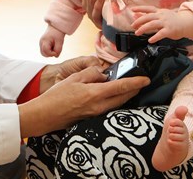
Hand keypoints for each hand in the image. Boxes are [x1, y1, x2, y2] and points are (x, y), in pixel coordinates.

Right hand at [19, 62, 148, 136]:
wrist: (46, 115)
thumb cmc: (56, 95)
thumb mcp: (73, 78)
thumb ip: (90, 73)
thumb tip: (103, 74)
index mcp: (94, 93)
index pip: (121, 87)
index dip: (135, 82)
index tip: (146, 79)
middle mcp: (99, 106)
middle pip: (123, 98)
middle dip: (134, 89)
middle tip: (141, 81)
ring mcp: (96, 114)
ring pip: (117, 104)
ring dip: (126, 95)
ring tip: (129, 87)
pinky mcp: (92, 118)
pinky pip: (109, 108)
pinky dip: (115, 100)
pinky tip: (113, 95)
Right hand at [39, 26, 64, 57]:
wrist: (56, 26)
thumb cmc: (58, 32)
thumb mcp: (60, 42)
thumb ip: (58, 50)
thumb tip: (56, 56)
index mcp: (44, 41)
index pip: (46, 52)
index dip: (52, 54)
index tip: (57, 52)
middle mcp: (41, 42)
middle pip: (43, 53)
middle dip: (50, 54)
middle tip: (56, 50)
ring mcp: (41, 43)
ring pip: (44, 52)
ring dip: (49, 53)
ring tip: (55, 47)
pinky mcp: (43, 43)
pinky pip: (45, 50)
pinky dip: (49, 50)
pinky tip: (53, 46)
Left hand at [131, 7, 192, 42]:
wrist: (186, 24)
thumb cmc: (172, 21)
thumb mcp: (161, 15)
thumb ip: (150, 16)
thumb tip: (137, 15)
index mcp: (159, 12)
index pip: (148, 8)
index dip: (140, 8)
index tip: (132, 9)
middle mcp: (162, 16)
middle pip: (148, 17)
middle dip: (139, 21)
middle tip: (132, 26)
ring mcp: (166, 22)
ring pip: (152, 24)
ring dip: (143, 28)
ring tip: (137, 33)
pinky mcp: (170, 30)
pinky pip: (161, 34)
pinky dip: (155, 37)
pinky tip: (150, 40)